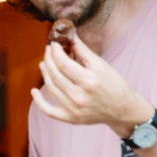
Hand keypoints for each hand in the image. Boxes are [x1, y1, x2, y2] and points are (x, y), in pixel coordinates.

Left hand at [30, 37, 151, 136]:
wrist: (122, 109)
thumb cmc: (114, 84)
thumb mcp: (101, 65)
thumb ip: (83, 52)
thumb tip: (69, 37)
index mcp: (88, 81)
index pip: (63, 63)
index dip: (55, 52)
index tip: (53, 44)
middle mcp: (79, 96)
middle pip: (55, 75)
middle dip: (49, 59)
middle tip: (48, 51)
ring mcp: (73, 109)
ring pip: (51, 88)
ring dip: (45, 74)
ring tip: (44, 63)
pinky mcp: (71, 118)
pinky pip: (49, 111)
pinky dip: (39, 101)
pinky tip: (33, 91)